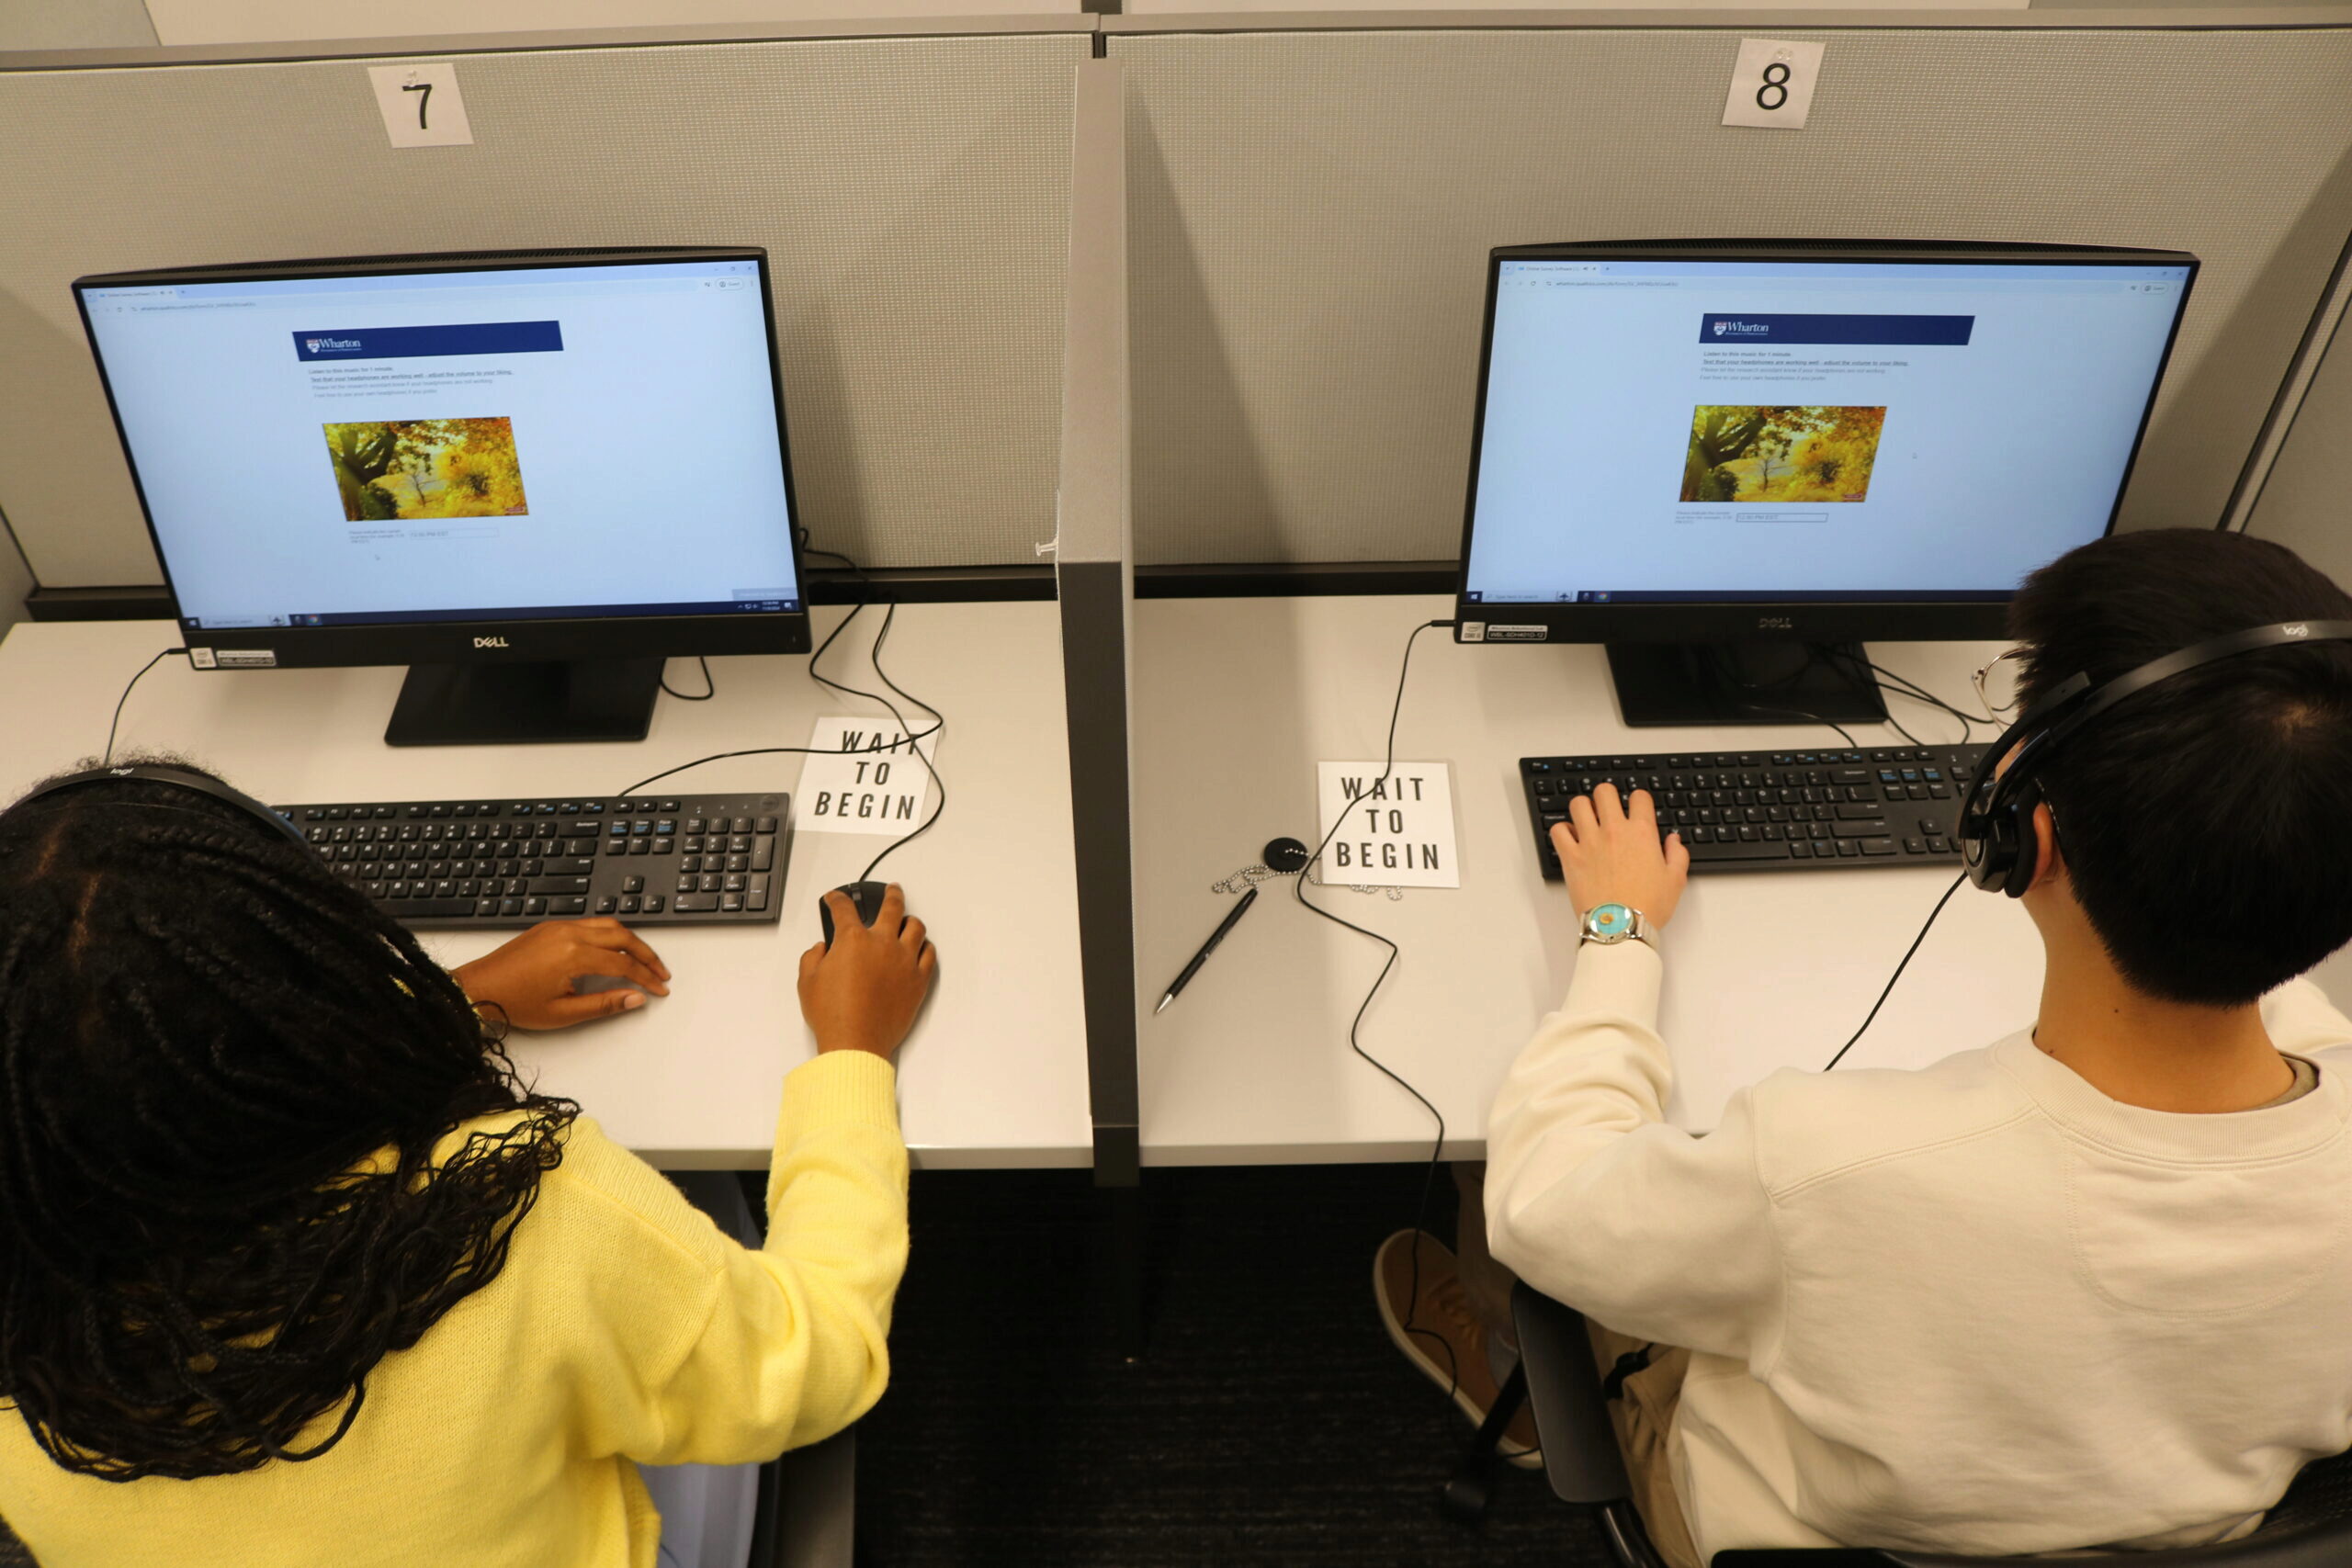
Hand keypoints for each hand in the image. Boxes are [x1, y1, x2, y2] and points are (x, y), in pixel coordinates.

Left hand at [452, 918, 670, 1029]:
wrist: (477, 988)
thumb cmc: (513, 1002)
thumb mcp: (563, 1013)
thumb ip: (604, 1004)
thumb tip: (636, 998)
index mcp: (574, 955)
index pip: (623, 963)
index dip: (646, 977)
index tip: (659, 988)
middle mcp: (569, 933)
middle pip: (622, 936)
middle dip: (646, 954)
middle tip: (660, 971)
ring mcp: (559, 927)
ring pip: (607, 925)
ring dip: (629, 940)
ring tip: (642, 959)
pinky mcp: (551, 927)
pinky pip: (590, 923)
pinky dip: (609, 934)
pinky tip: (613, 949)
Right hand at [797, 884, 936, 1060]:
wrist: (856, 1043)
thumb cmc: (833, 1015)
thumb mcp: (807, 982)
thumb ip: (812, 957)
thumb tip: (821, 949)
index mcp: (853, 940)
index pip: (843, 909)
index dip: (837, 899)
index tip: (835, 898)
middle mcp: (882, 944)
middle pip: (892, 906)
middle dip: (890, 893)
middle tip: (891, 889)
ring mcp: (904, 961)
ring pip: (916, 927)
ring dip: (910, 920)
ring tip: (907, 920)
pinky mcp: (918, 980)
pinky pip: (929, 954)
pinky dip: (925, 947)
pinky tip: (921, 947)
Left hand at [1550, 783, 1689, 930]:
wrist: (1620, 927)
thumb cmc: (1647, 906)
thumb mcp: (1675, 880)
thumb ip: (1677, 854)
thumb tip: (1673, 840)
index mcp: (1641, 833)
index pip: (1639, 797)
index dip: (1639, 800)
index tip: (1637, 808)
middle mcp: (1613, 831)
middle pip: (1605, 792)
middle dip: (1607, 796)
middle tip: (1608, 808)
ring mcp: (1589, 842)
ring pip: (1579, 805)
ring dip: (1583, 808)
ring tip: (1587, 819)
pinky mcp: (1570, 856)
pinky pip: (1558, 830)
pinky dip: (1562, 831)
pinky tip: (1571, 838)